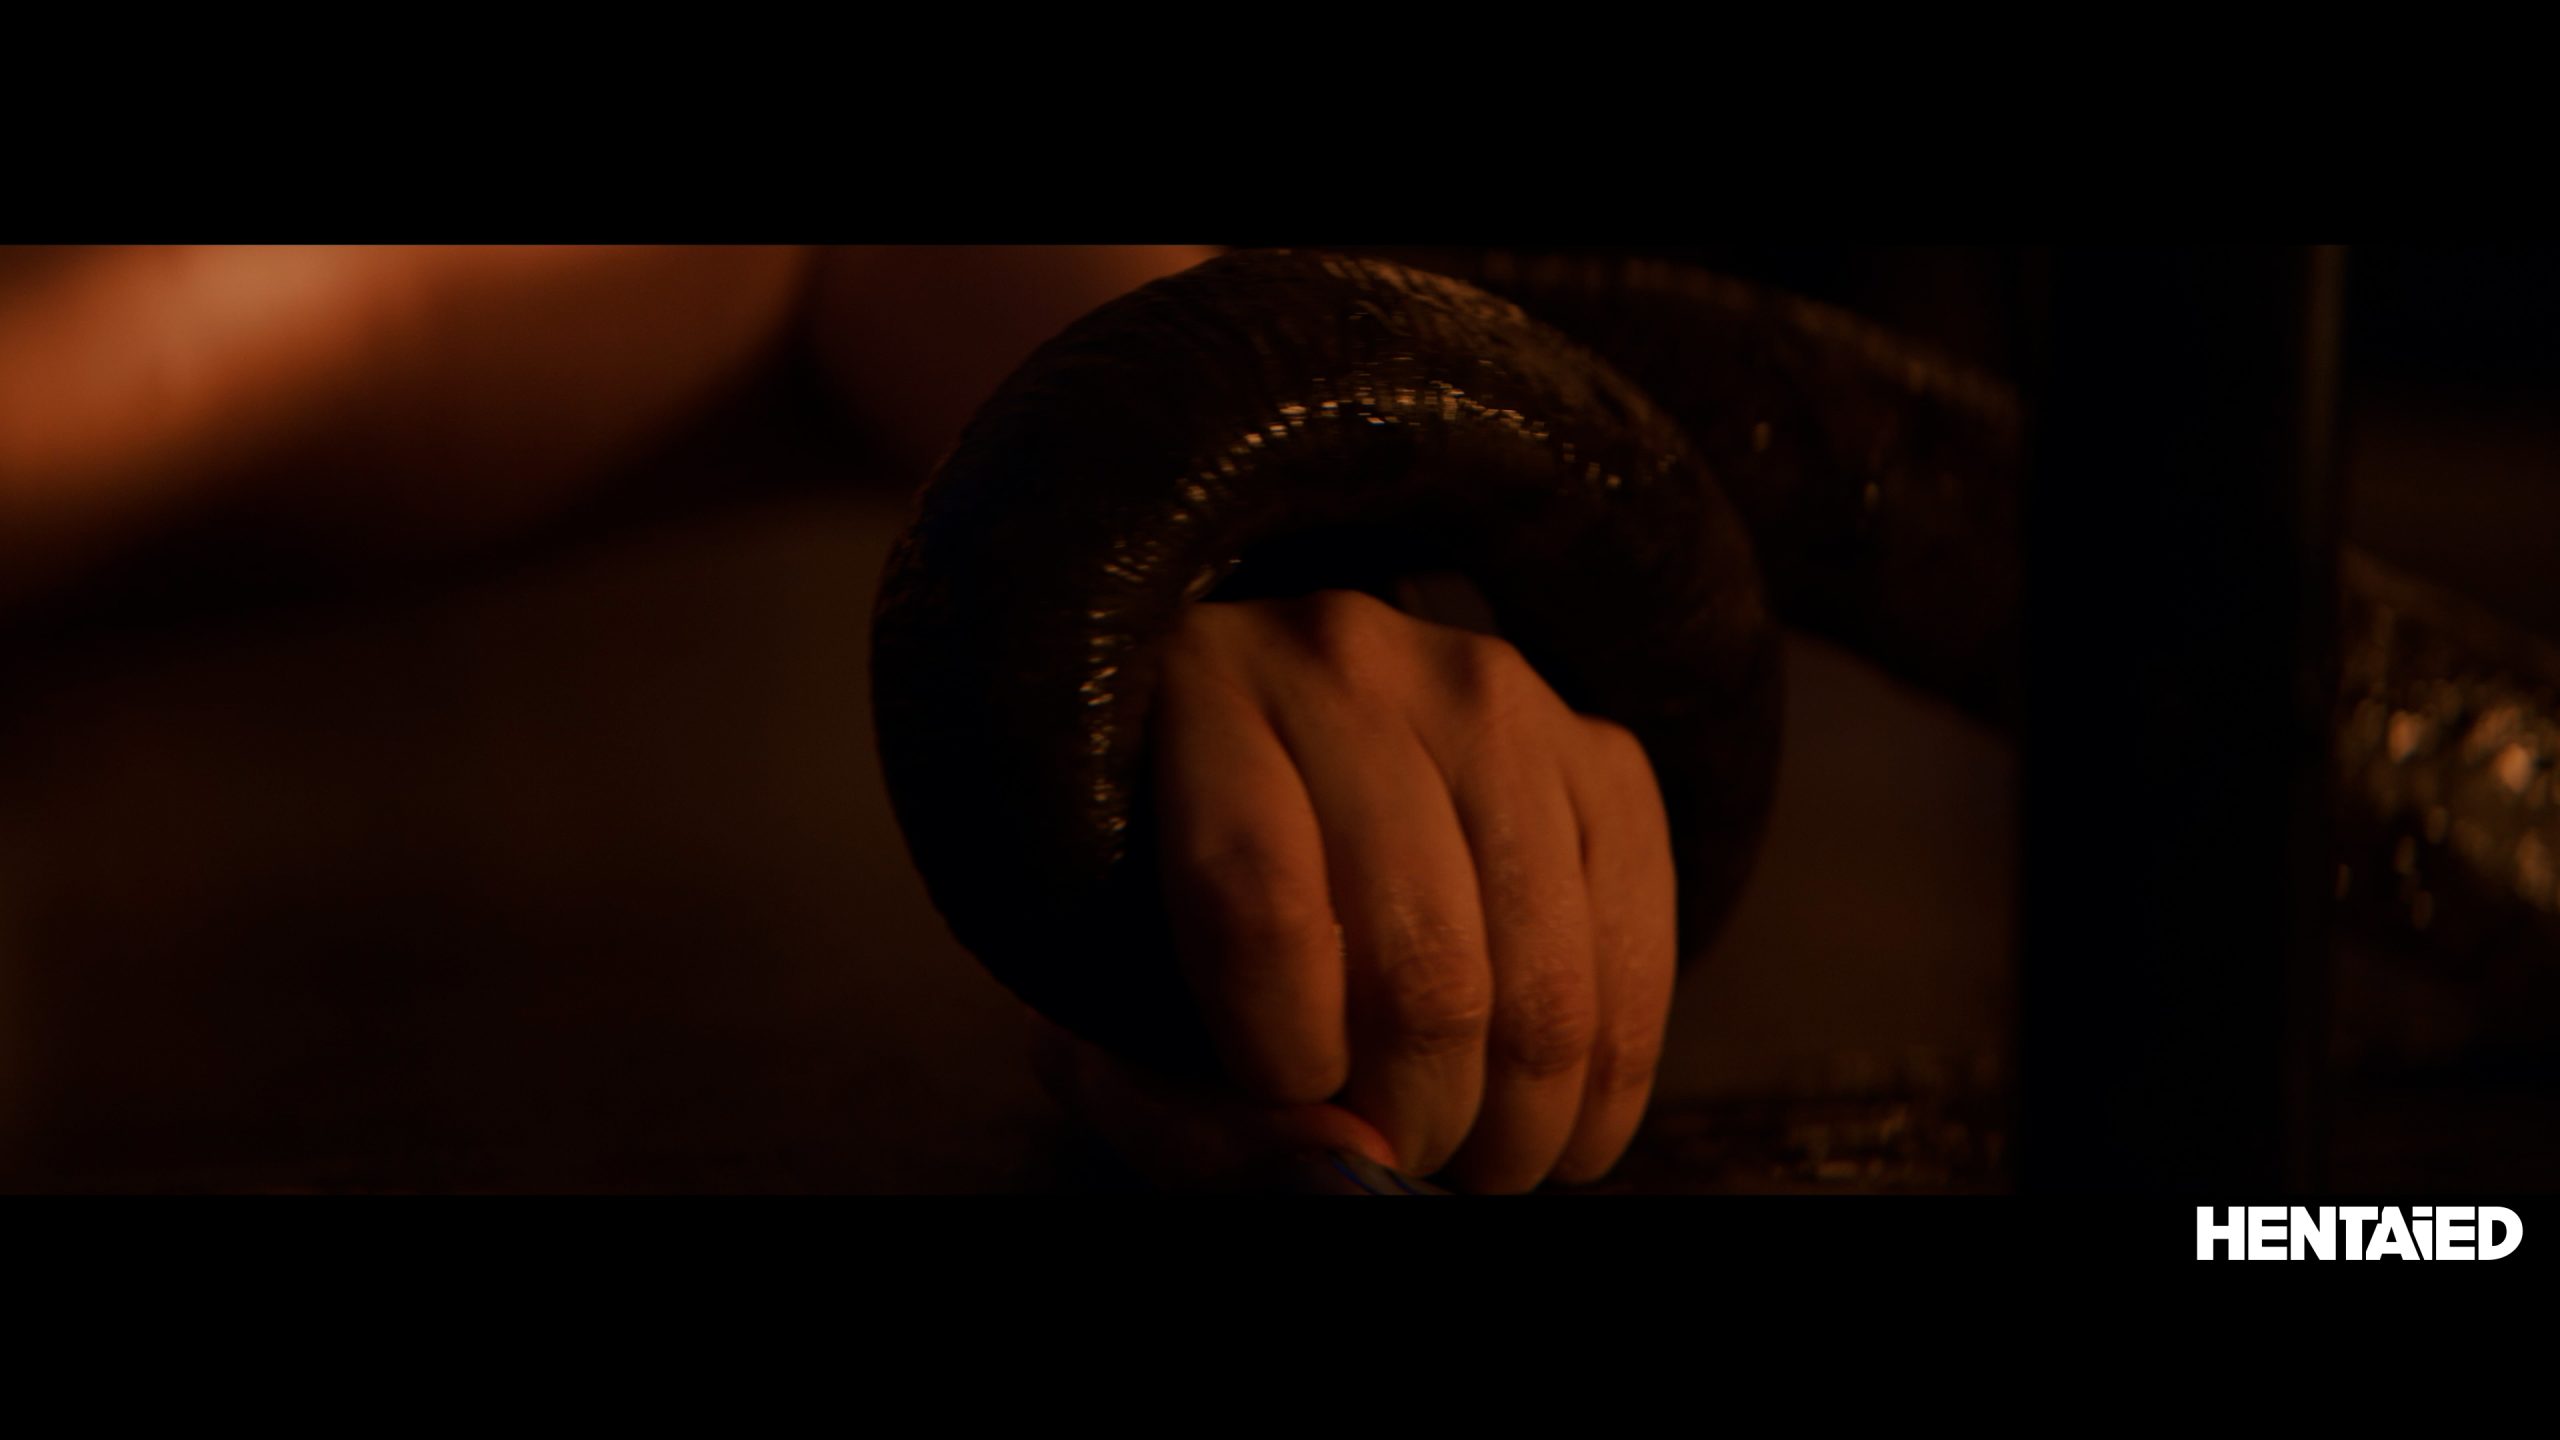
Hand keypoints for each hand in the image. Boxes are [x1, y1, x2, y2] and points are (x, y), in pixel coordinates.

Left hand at [1060, 587, 1677, 1192]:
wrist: (1287, 745)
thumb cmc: (1188, 887)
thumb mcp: (1127, 988)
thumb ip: (1194, 1106)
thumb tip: (1356, 1162)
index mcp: (1198, 697)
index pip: (1260, 907)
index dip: (1285, 1057)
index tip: (1292, 1108)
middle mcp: (1352, 669)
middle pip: (1422, 961)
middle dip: (1422, 1116)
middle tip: (1403, 1157)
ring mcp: (1498, 700)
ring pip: (1542, 979)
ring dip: (1520, 1120)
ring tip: (1476, 1160)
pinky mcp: (1602, 751)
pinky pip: (1639, 953)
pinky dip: (1610, 1081)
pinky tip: (1566, 1132)